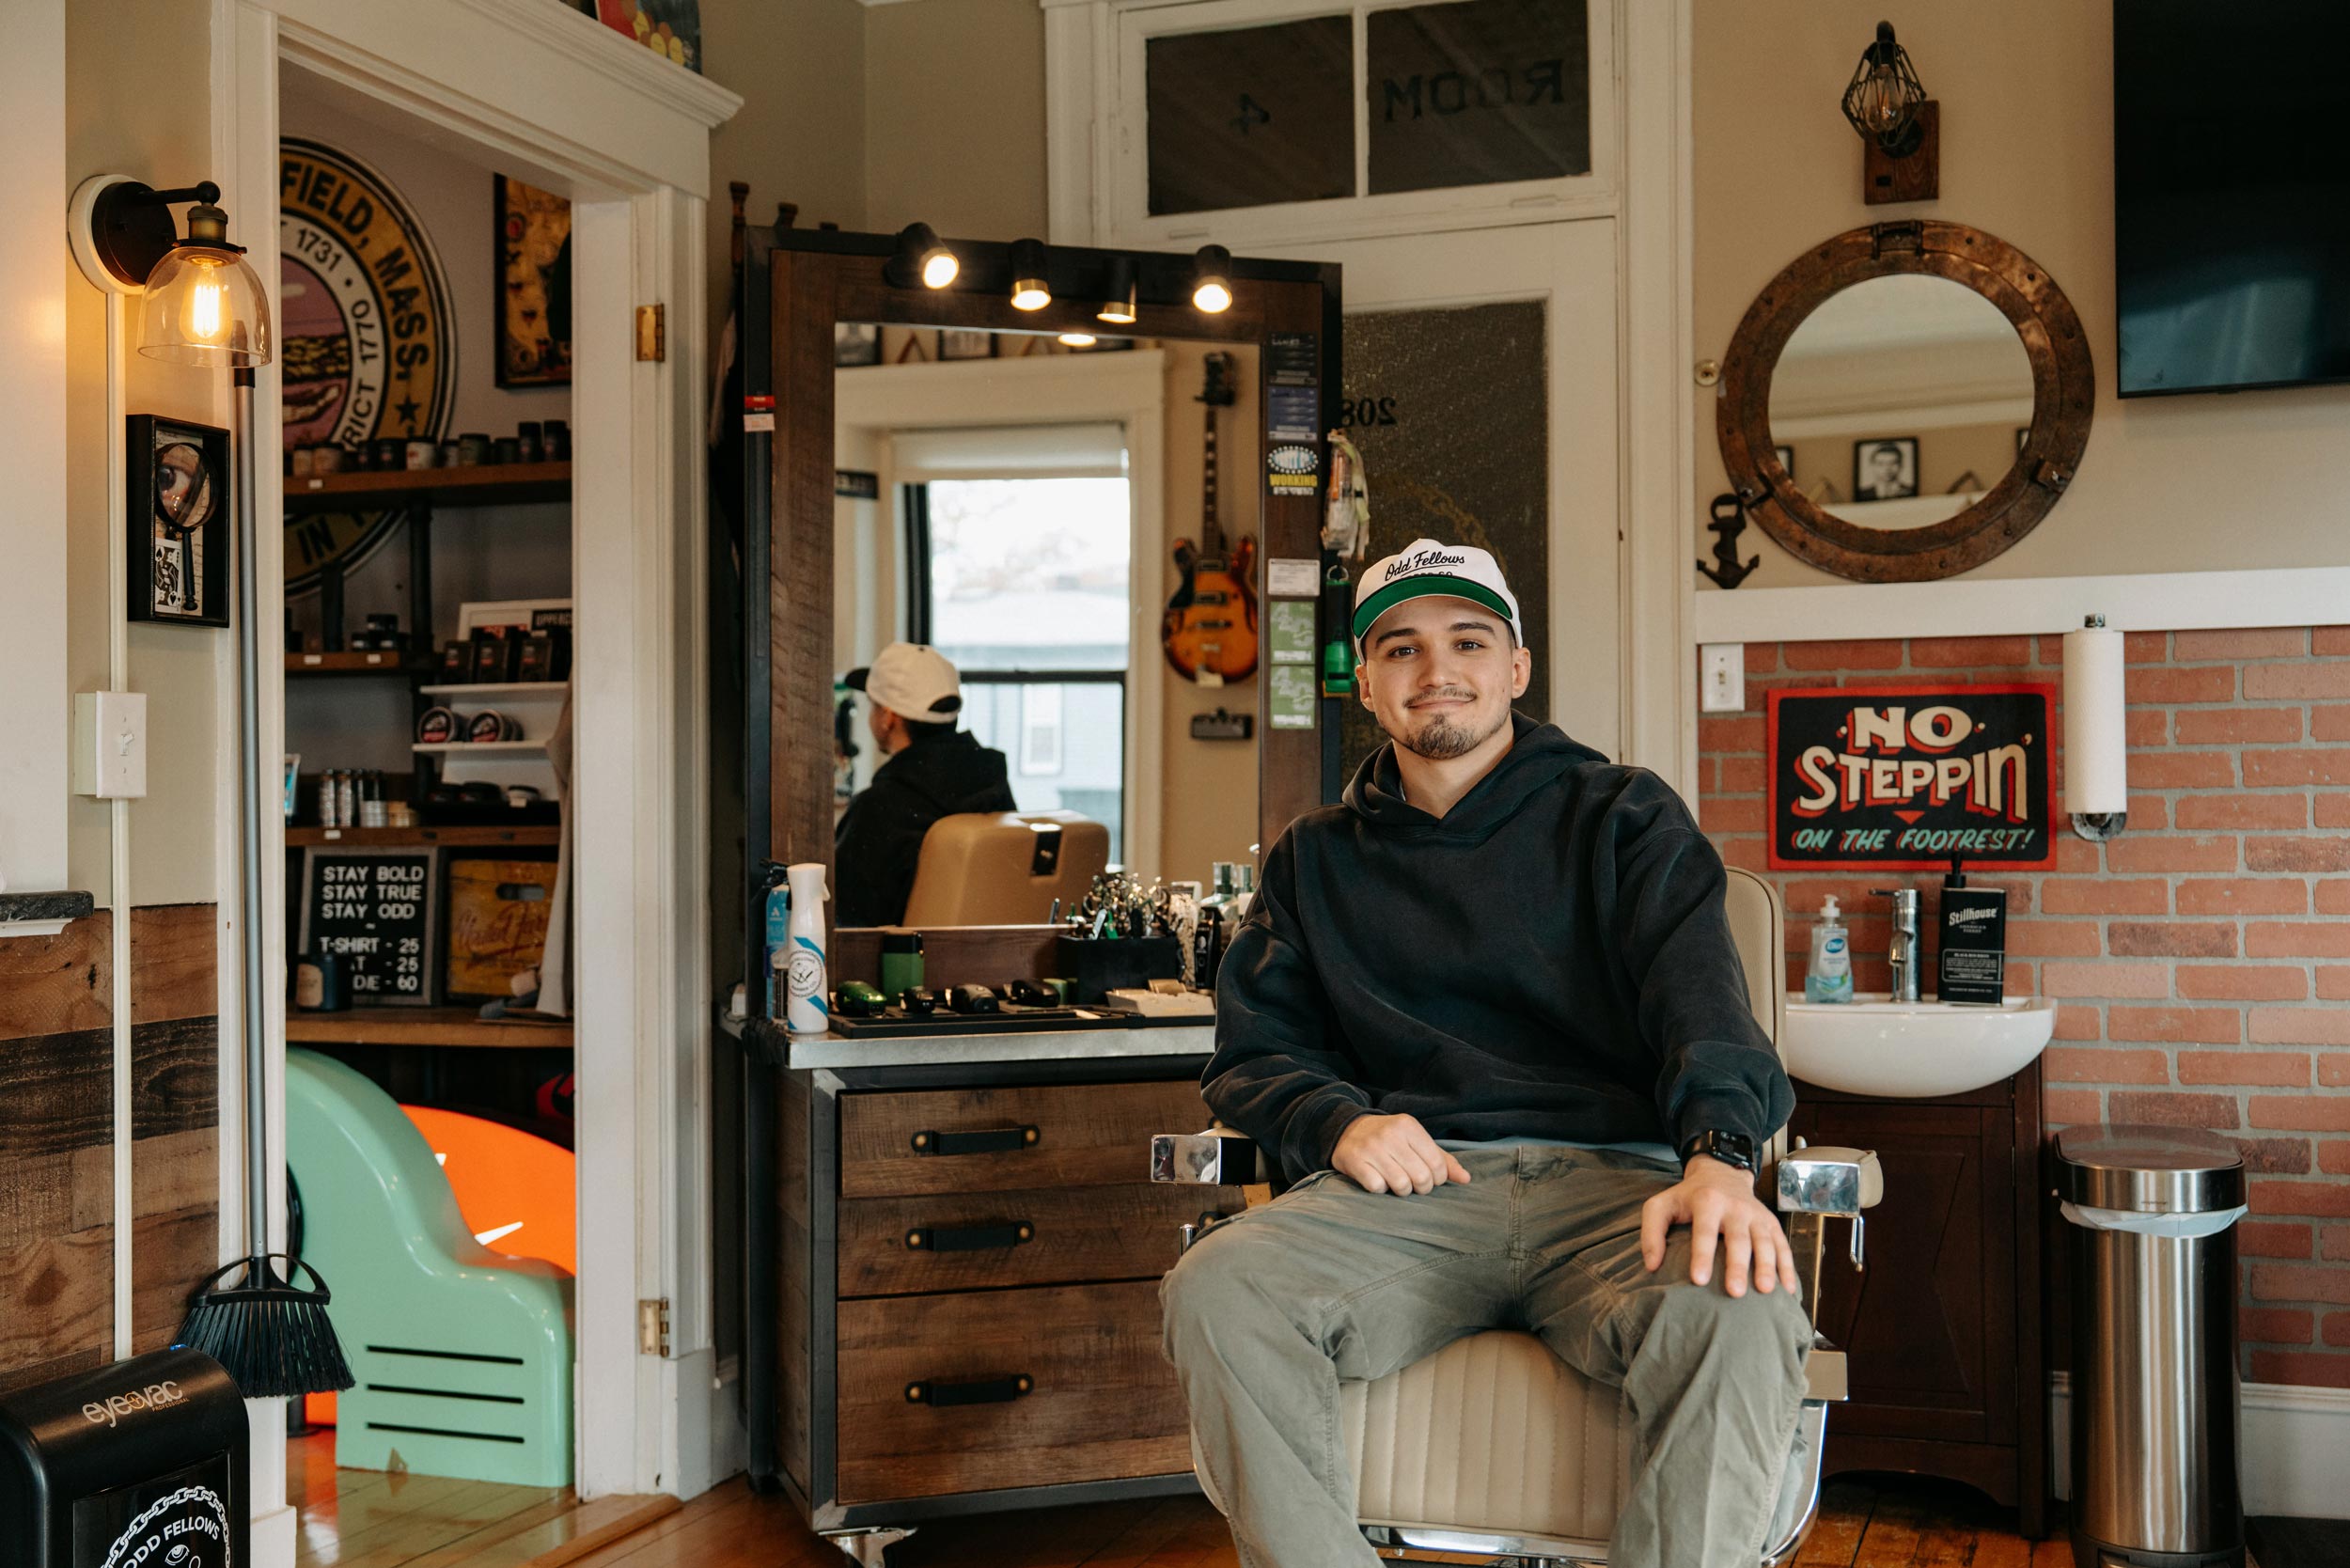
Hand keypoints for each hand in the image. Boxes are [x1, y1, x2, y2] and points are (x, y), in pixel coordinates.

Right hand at [1331, 1114, 1471, 1195]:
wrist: (1348, 1129)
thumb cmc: (1390, 1140)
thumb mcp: (1416, 1142)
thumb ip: (1442, 1160)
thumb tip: (1466, 1179)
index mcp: (1409, 1126)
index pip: (1437, 1164)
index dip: (1438, 1179)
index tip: (1430, 1178)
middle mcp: (1390, 1134)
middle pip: (1421, 1177)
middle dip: (1421, 1188)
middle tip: (1414, 1185)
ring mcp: (1371, 1147)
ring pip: (1400, 1185)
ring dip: (1401, 1191)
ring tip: (1396, 1183)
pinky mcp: (1355, 1160)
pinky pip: (1377, 1187)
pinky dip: (1380, 1189)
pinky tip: (1378, 1180)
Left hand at [1639, 1156, 1798, 1297]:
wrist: (1721, 1173)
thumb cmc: (1687, 1196)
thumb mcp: (1661, 1205)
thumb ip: (1652, 1232)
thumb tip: (1652, 1266)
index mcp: (1707, 1201)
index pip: (1704, 1231)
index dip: (1701, 1255)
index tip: (1698, 1280)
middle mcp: (1735, 1207)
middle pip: (1738, 1239)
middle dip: (1737, 1266)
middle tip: (1735, 1292)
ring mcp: (1756, 1215)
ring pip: (1765, 1242)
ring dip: (1766, 1267)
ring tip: (1765, 1291)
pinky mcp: (1771, 1223)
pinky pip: (1782, 1246)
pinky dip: (1787, 1267)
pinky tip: (1788, 1290)